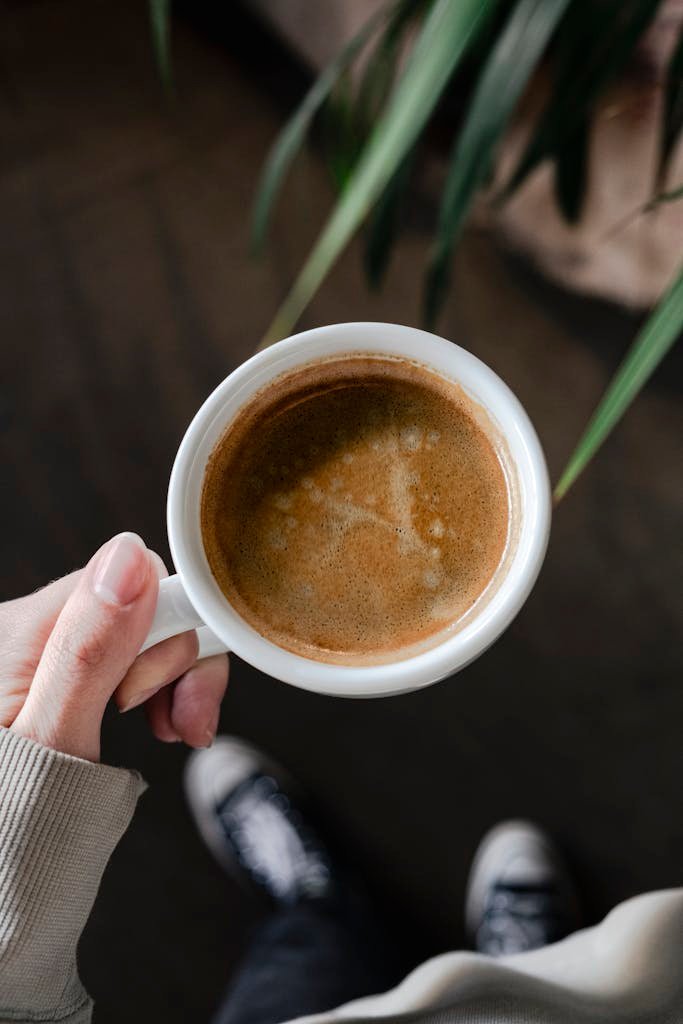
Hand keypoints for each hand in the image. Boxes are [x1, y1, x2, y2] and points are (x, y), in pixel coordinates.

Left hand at [0, 533, 228, 761]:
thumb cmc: (9, 828)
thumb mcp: (54, 742)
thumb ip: (89, 649)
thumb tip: (128, 558)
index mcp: (18, 632)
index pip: (127, 579)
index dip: (168, 632)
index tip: (172, 696)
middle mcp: (25, 627)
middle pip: (140, 601)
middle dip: (175, 662)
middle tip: (176, 726)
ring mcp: (40, 649)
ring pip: (141, 626)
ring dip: (171, 677)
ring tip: (172, 731)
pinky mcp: (56, 669)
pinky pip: (125, 652)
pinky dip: (152, 684)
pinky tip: (155, 720)